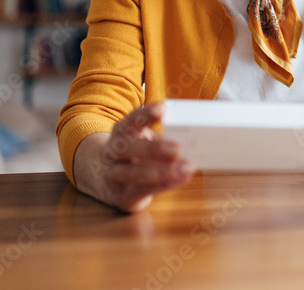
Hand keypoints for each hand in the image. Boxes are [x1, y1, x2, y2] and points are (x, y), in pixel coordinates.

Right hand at [72, 102, 195, 212]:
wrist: (106, 179)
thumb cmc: (136, 154)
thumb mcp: (143, 139)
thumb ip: (164, 137)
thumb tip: (197, 138)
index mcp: (121, 131)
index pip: (131, 120)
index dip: (146, 115)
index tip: (164, 108)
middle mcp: (113, 151)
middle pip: (129, 148)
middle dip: (155, 149)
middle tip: (179, 149)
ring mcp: (113, 175)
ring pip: (133, 174)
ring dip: (161, 172)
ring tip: (186, 168)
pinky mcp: (121, 196)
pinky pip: (142, 191)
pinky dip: (164, 185)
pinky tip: (181, 178)